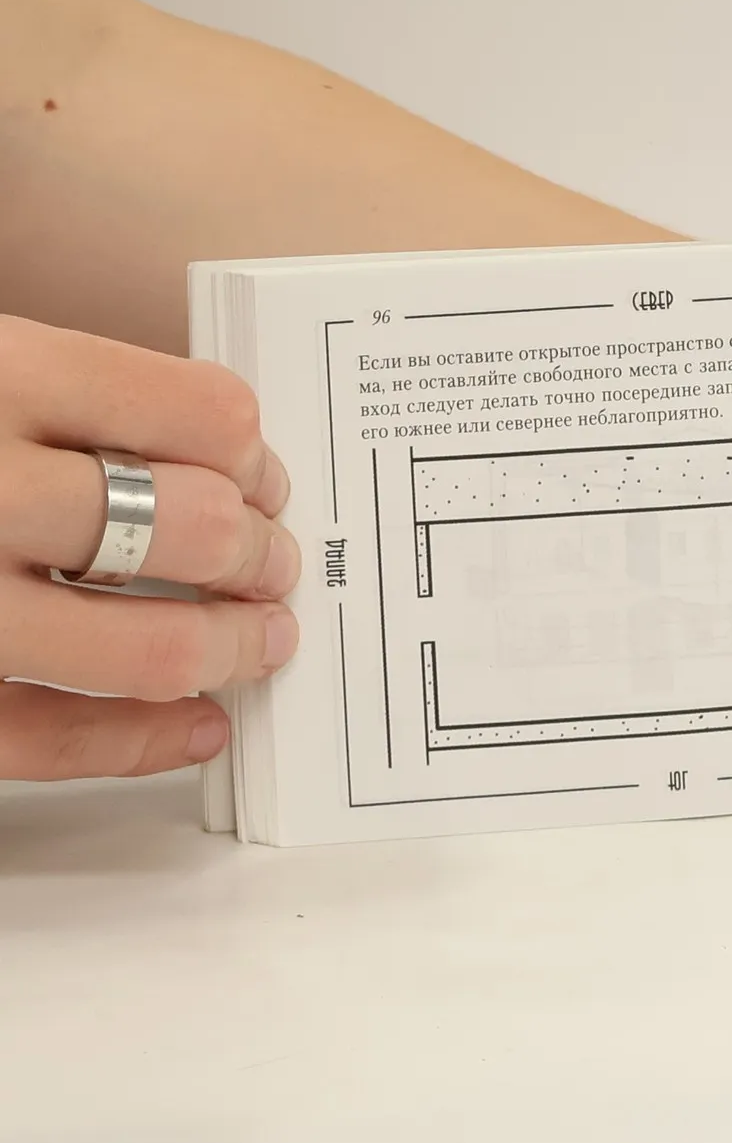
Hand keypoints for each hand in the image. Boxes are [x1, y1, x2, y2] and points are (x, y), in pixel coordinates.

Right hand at [0, 317, 300, 778]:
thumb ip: (60, 402)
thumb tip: (219, 472)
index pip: (200, 414)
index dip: (256, 457)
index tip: (265, 479)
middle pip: (191, 529)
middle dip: (258, 557)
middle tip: (273, 567)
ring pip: (141, 648)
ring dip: (227, 649)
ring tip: (256, 641)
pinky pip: (47, 739)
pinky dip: (142, 740)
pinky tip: (196, 724)